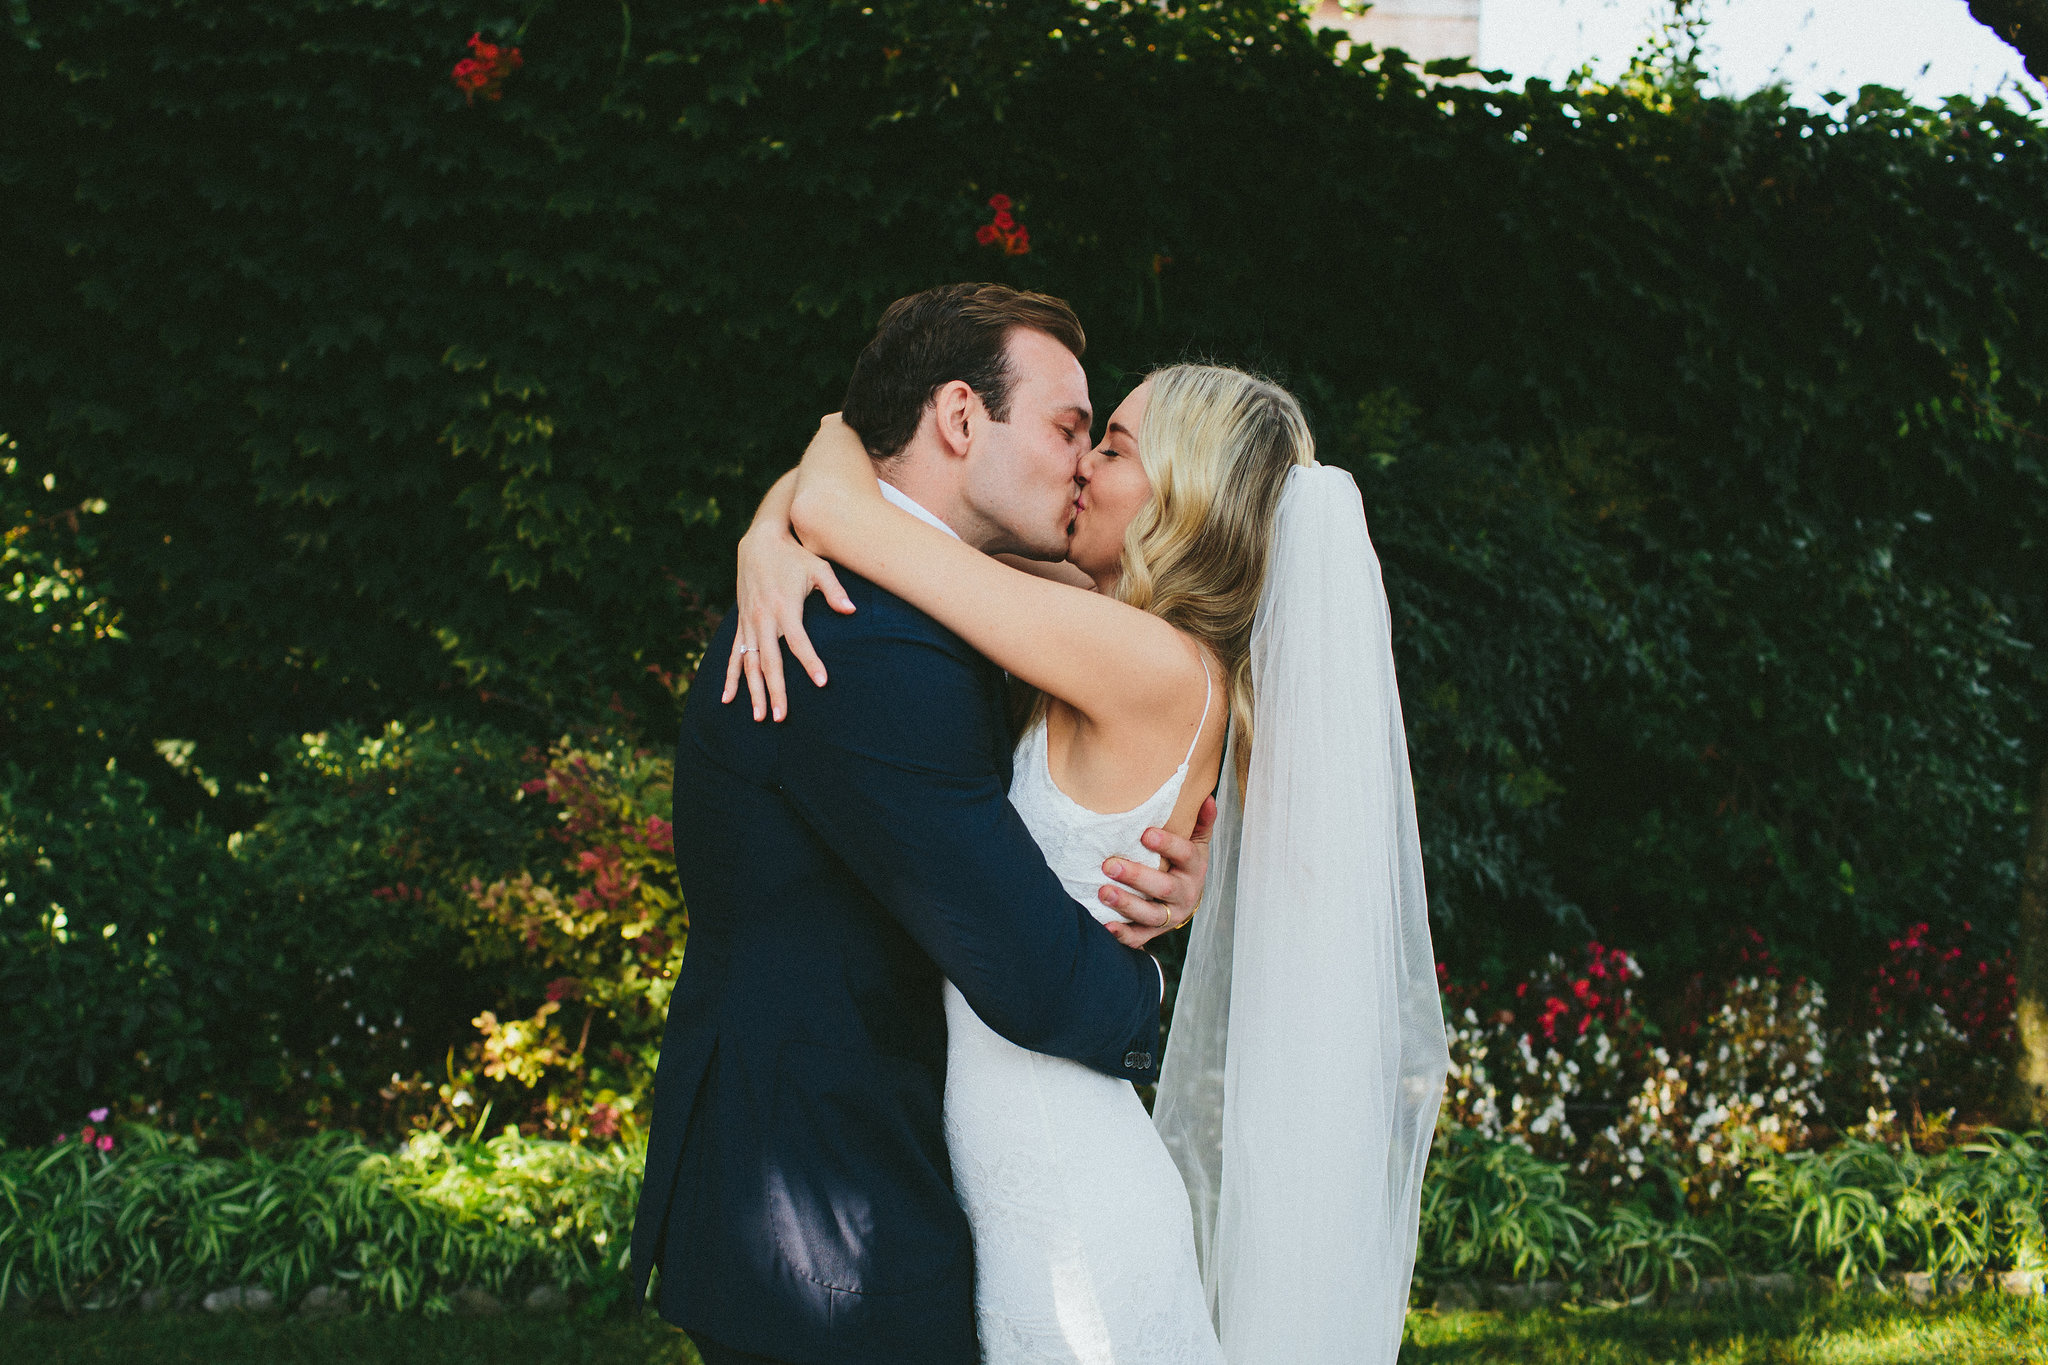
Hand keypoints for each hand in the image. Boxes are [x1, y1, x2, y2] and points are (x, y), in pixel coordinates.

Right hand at [721, 526, 854, 721]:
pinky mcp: (741, 624)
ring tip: (759, 717)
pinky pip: (734, 655)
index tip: (821, 682)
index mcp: (785, 608)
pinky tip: (728, 699)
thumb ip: (834, 591)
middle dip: (775, 690)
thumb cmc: (795, 556)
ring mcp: (749, 623)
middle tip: (781, 717)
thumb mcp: (819, 567)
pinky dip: (730, 677)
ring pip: (750, 664)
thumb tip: (852, 610)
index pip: (798, 642)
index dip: (810, 662)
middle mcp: (764, 618)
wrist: (759, 542)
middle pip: (770, 661)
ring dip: (753, 691)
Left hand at [1098, 795, 1216, 949]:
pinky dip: (1123, 934)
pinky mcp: (1154, 932)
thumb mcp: (1196, 842)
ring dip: (1126, 904)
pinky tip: (1106, 925)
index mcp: (1194, 868)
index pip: (1185, 855)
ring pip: (1150, 914)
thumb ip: (1200, 822)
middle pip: (1163, 887)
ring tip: (1102, 892)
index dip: (1168, 845)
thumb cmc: (1184, 864)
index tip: (1145, 833)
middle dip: (1136, 876)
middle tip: (1109, 865)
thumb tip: (1208, 798)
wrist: (1184, 900)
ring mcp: (1169, 915)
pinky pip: (1139, 936)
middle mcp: (1184, 894)